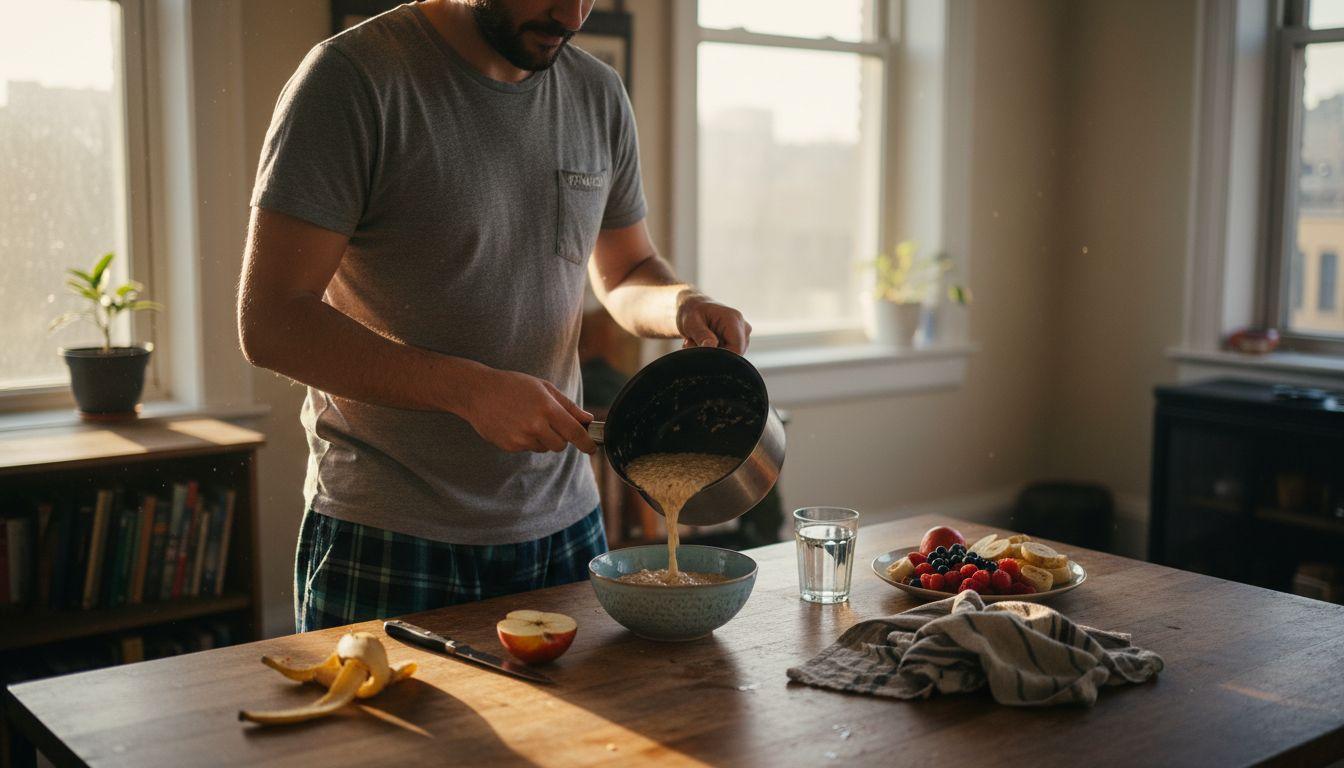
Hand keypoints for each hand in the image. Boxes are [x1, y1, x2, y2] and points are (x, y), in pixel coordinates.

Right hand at [461, 369, 596, 453]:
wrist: (477, 392)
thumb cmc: (513, 386)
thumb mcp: (543, 388)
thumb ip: (568, 405)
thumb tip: (588, 420)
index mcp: (547, 408)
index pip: (575, 432)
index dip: (587, 443)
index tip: (593, 448)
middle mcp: (535, 425)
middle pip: (561, 445)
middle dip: (561, 438)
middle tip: (549, 423)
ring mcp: (521, 438)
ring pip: (544, 447)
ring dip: (542, 438)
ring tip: (526, 419)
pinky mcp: (510, 446)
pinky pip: (528, 448)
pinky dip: (526, 440)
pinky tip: (515, 424)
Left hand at [676, 291, 751, 353]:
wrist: (694, 306)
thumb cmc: (692, 311)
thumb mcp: (691, 322)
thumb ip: (701, 335)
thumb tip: (712, 346)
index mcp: (733, 319)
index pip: (737, 348)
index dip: (722, 357)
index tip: (704, 355)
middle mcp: (743, 326)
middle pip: (735, 354)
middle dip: (715, 355)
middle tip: (694, 345)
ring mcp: (743, 333)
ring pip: (732, 356)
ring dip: (713, 354)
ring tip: (698, 343)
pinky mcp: (740, 340)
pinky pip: (730, 354)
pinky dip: (716, 353)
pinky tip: (705, 344)